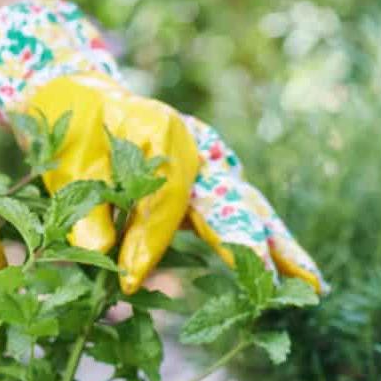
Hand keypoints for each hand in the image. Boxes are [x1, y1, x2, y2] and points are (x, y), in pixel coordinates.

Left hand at [0, 0, 324, 294]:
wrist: (80, 95)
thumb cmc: (73, 126)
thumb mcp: (68, 163)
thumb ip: (86, 212)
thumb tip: (105, 261)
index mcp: (161, 129)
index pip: (163, 198)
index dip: (147, 243)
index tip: (128, 281)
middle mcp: (195, 143)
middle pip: (229, 197)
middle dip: (252, 243)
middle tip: (280, 286)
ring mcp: (208, 158)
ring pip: (248, 204)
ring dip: (278, 244)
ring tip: (312, 283)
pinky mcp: (209, 175)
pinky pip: (238, 208)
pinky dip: (264, 237)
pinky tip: (294, 270)